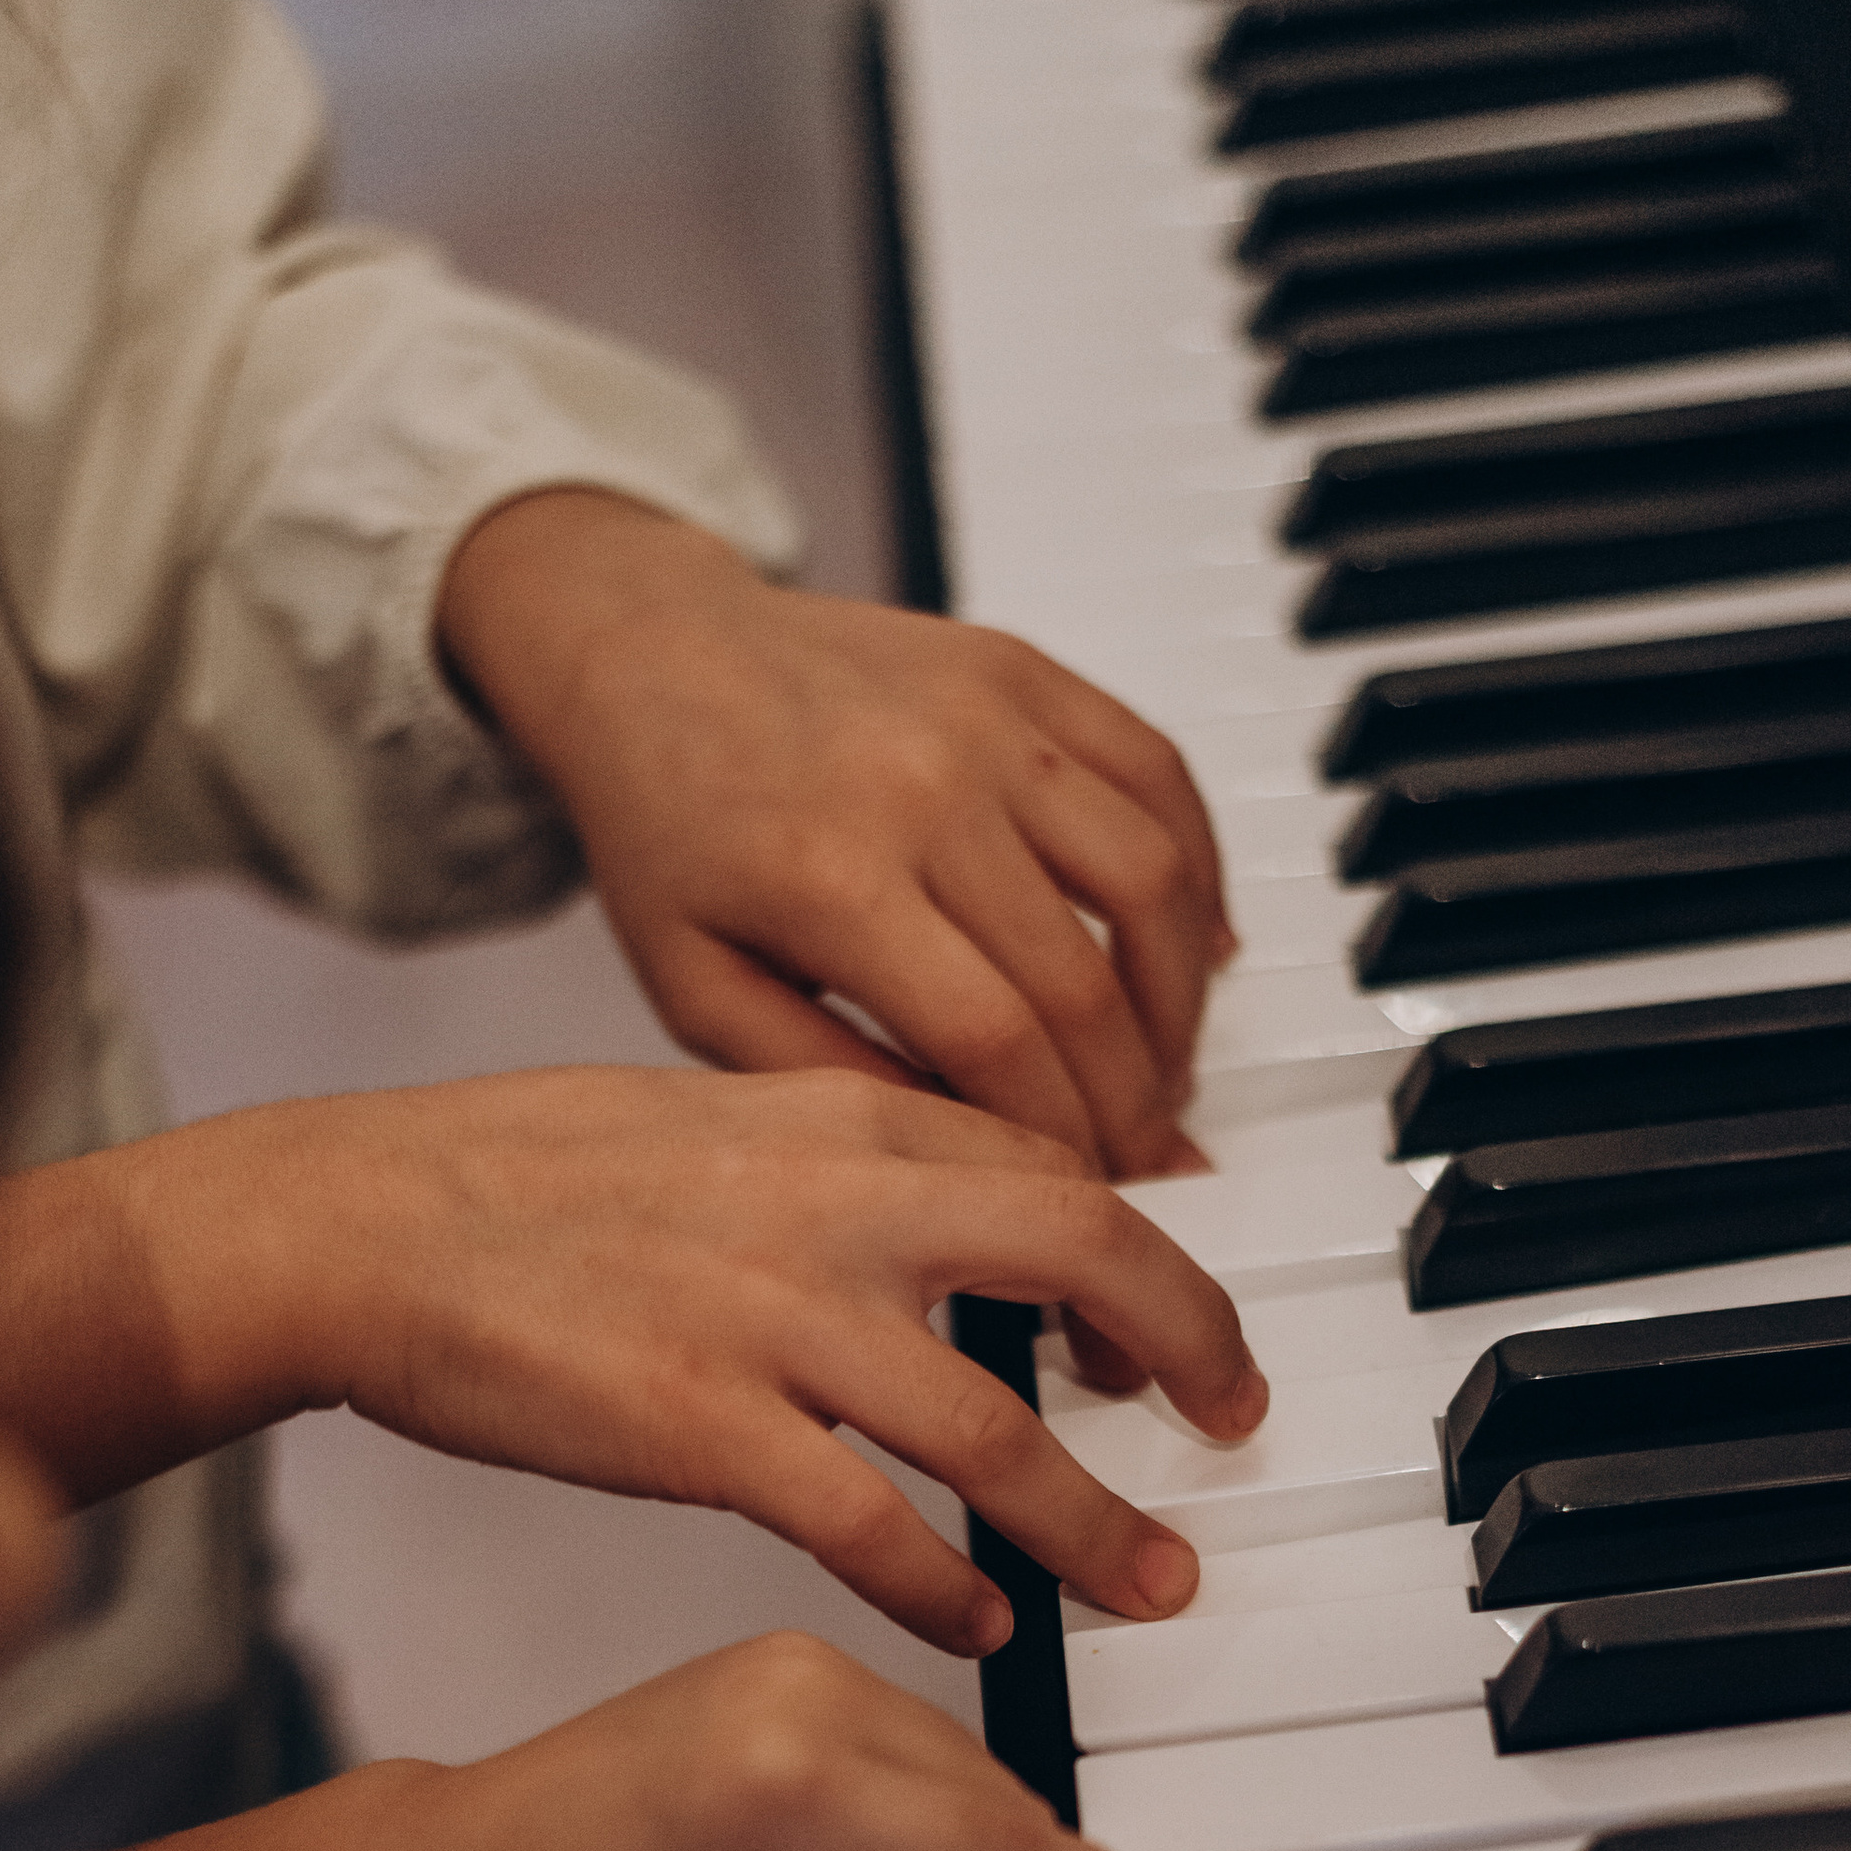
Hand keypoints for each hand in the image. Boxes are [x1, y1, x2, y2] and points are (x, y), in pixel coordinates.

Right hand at [0, 1070, 1269, 1652]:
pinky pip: (866, 1523)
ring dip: (1093, 1520)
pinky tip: (978, 1626)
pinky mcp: (699, 1425)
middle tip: (1236, 1429)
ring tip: (1150, 1587)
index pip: (1058, 1166)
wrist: (360, 1221)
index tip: (1183, 1331)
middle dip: (1190, 1348)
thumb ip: (845, 1157)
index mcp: (843, 1113)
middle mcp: (833, 1201)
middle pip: (1085, 1255)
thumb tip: (961, 1197)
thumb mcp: (713, 1117)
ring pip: (996, 1424)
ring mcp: (770, 1316)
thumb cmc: (519, 1175)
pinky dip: (941, 1582)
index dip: (1152, 1254)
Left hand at [437, 493, 1232, 1182]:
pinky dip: (1197, 874)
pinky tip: (1190, 953)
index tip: (1088, 1195)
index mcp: (829, 878)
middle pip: (1085, 980)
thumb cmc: (670, 835)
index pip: (996, 1040)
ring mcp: (988, 717)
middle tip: (1144, 1160)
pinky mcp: (1026, 670)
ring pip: (1151, 877)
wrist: (653, 655)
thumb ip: (827, 1076)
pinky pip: (1158, 775)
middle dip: (1132, 1098)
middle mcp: (923, 786)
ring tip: (1164, 1068)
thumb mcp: (701, 990)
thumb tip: (972, 1152)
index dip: (1063, 1138)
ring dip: (1179, 999)